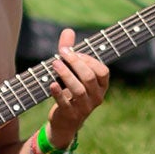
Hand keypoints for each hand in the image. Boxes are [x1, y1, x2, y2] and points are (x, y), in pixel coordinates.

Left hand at [44, 27, 108, 145]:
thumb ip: (71, 52)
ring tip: (54, 63)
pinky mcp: (71, 116)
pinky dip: (58, 93)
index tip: (74, 52)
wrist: (65, 123)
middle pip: (89, 78)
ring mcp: (85, 108)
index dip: (89, 60)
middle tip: (61, 53)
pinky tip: (52, 84)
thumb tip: (67, 30)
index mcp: (102, 86)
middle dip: (75, 63)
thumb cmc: (70, 92)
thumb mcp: (73, 72)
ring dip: (66, 75)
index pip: (102, 71)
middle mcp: (97, 97)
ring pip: (79, 90)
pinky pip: (65, 104)